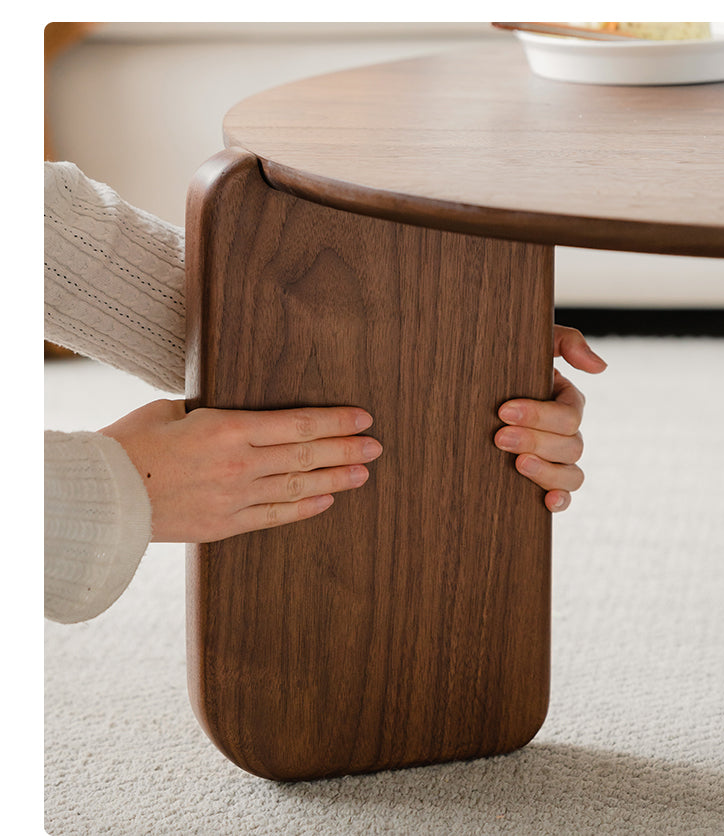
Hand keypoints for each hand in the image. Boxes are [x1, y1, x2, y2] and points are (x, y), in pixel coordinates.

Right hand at [100, 400, 381, 542]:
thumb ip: (214, 415)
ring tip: (363, 476)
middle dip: (347, 450)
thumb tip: (236, 416)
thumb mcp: (174, 411)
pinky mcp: (225, 525)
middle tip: (376, 448)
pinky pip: (275, 516)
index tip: (363, 419)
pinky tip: (327, 500)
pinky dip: (304, 508)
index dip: (336, 422)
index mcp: (229, 428)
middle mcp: (241, 464)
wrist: (101, 495)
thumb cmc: (131, 444)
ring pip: (298, 486)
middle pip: (307, 456)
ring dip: (335, 480)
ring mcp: (235, 498)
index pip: (299, 423)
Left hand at [495, 325, 606, 512]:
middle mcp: (566, 432)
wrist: (471, 386)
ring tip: (518, 464)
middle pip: (571, 445)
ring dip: (547, 471)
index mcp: (565, 401)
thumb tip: (600, 367)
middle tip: (499, 437)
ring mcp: (557, 458)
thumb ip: (567, 342)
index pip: (568, 414)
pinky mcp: (543, 480)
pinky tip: (547, 501)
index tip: (503, 412)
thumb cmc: (503, 362)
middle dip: (534, 441)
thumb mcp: (532, 343)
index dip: (538, 416)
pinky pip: (565, 496)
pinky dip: (561, 500)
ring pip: (572, 473)